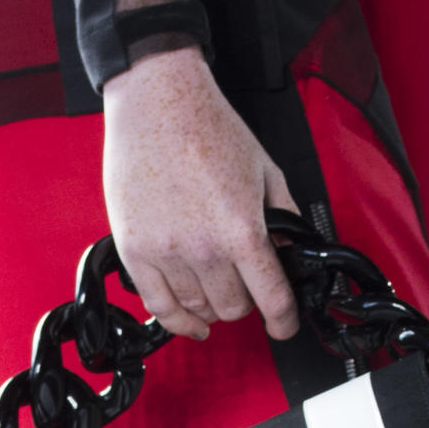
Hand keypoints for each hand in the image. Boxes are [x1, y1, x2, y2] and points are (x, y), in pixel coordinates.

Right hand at [102, 47, 299, 340]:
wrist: (157, 101)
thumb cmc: (208, 128)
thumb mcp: (266, 172)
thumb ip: (284, 220)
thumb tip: (293, 257)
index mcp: (242, 230)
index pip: (272, 298)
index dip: (284, 321)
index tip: (284, 326)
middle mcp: (203, 248)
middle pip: (234, 308)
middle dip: (247, 301)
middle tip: (246, 283)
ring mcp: (166, 253)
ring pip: (199, 310)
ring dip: (213, 305)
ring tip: (216, 287)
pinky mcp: (135, 252)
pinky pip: (159, 307)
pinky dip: (179, 321)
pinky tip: (191, 322)